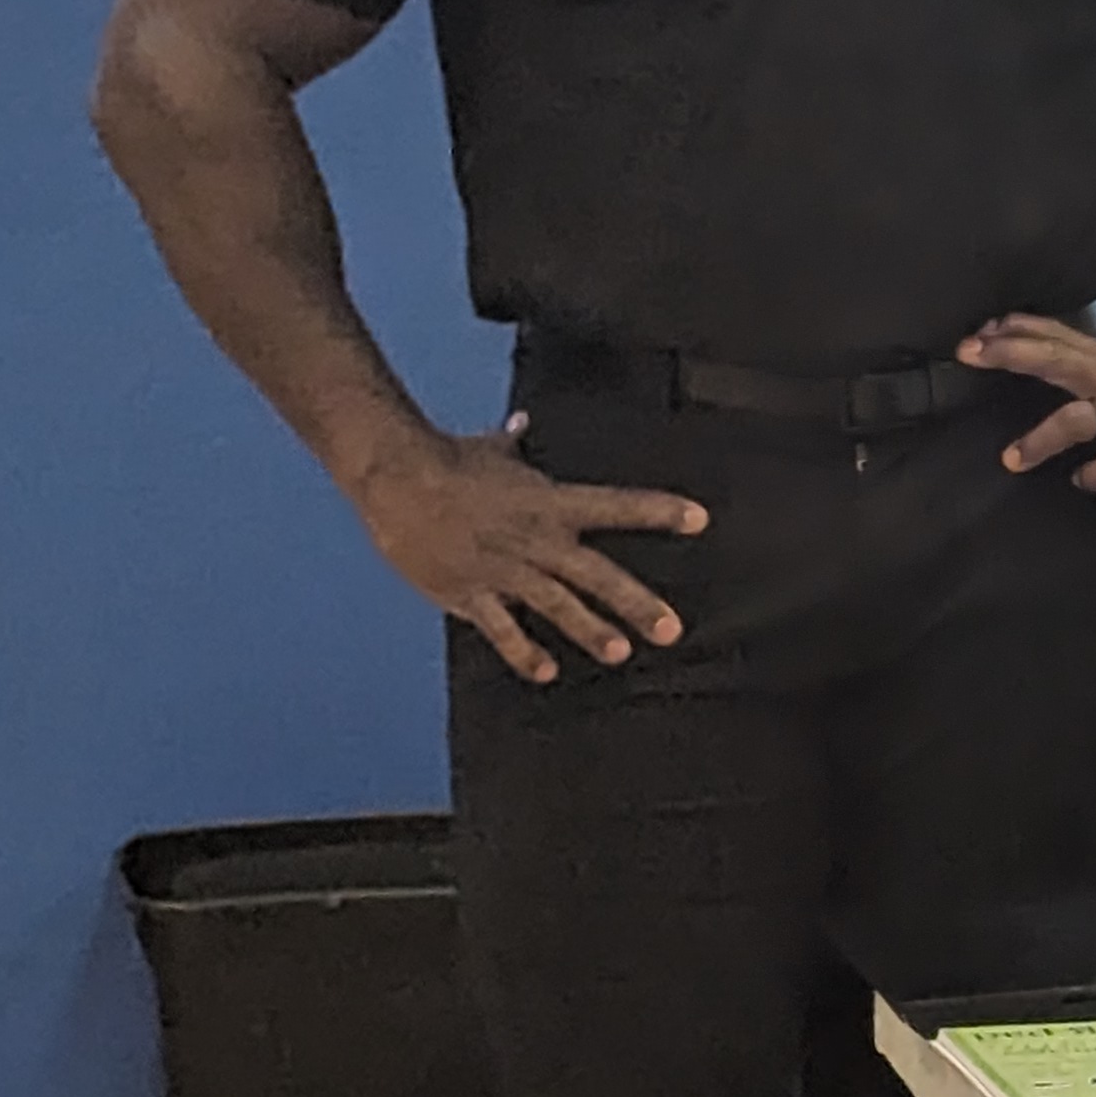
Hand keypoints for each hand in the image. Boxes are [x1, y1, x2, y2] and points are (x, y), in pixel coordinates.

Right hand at [350, 424, 706, 685]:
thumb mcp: (490, 449)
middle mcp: (535, 538)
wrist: (395, 478)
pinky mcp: (469, 592)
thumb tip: (522, 424)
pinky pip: (502, 629)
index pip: (617, 505)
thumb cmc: (446, 460)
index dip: (660, 511)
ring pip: (557, 605)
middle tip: (671, 628)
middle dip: (636, 602)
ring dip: (590, 631)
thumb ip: (514, 443)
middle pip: (597, 574)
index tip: (700, 519)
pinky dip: (524, 652)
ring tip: (622, 652)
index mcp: (550, 502)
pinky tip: (547, 672)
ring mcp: (504, 569)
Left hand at [962, 314, 1095, 490]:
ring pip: (1079, 419)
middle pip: (1056, 361)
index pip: (1059, 336)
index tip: (979, 329)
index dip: (1017, 331)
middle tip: (969, 353)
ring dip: (1041, 438)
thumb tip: (1059, 367)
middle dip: (1012, 354)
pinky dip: (1095, 473)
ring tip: (1012, 459)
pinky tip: (1081, 481)